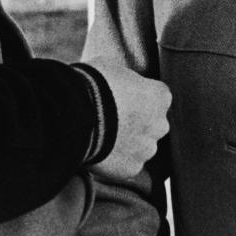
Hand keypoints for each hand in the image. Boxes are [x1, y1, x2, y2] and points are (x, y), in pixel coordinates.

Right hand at [86, 61, 170, 181]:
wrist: (74, 114)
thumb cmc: (92, 84)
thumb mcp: (112, 67)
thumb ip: (125, 80)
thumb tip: (120, 82)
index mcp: (160, 96)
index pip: (158, 96)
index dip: (139, 97)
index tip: (123, 98)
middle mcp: (160, 124)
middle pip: (153, 124)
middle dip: (138, 123)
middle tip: (113, 119)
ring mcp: (146, 149)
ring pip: (141, 147)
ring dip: (128, 144)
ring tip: (102, 137)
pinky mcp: (130, 168)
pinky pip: (126, 164)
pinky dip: (115, 161)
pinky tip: (99, 151)